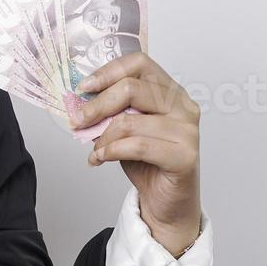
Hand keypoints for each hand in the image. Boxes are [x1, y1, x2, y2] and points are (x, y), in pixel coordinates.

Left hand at [72, 52, 201, 256]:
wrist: (167, 201)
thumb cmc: (148, 162)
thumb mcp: (124, 130)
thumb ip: (112, 112)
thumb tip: (80, 102)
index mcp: (171, 91)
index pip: (140, 64)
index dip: (108, 72)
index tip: (84, 87)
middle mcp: (183, 105)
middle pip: (131, 88)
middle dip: (97, 106)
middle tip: (78, 121)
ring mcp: (187, 130)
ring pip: (130, 120)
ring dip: (103, 137)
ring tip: (94, 150)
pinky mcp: (184, 155)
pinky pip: (138, 146)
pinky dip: (111, 151)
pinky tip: (101, 159)